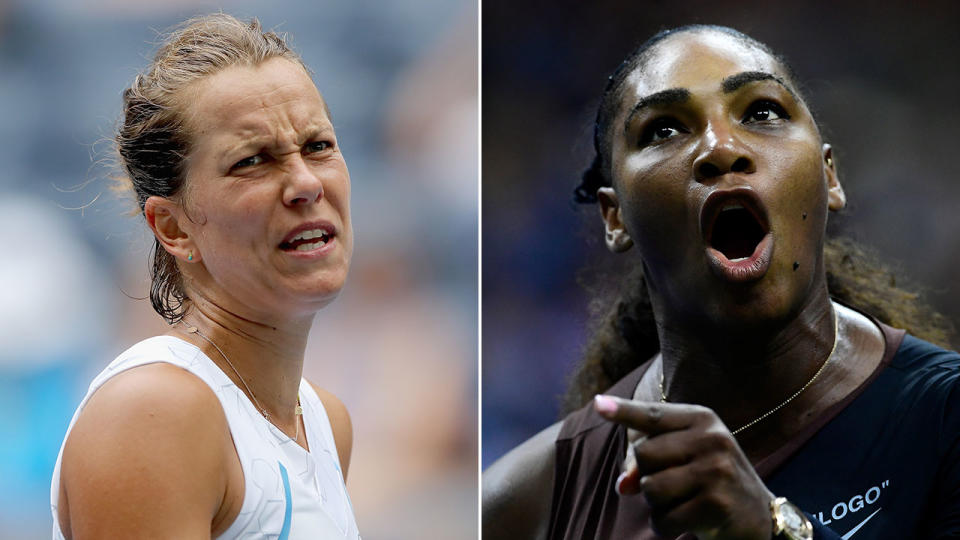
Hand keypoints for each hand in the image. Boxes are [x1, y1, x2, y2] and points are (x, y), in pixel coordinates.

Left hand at [594, 395, 774, 539]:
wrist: (760, 516)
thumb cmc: (710, 480)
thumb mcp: (684, 458)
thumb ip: (646, 463)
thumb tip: (622, 486)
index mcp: (702, 419)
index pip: (653, 415)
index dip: (623, 411)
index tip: (598, 404)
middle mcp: (712, 439)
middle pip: (643, 455)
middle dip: (647, 477)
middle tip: (675, 484)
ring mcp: (716, 471)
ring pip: (650, 489)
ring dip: (657, 504)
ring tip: (683, 502)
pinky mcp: (716, 505)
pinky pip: (663, 519)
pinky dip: (666, 526)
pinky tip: (688, 521)